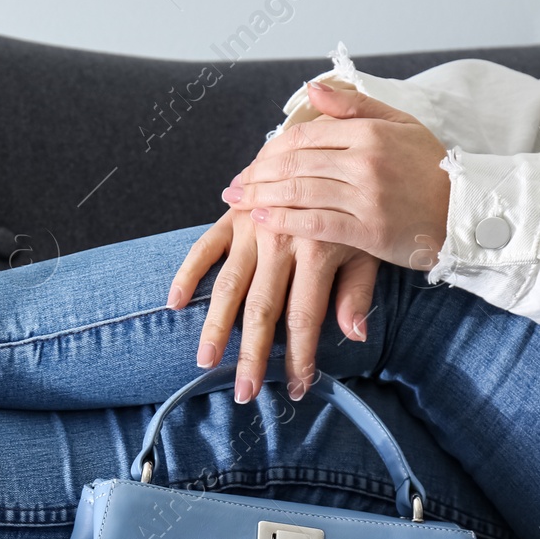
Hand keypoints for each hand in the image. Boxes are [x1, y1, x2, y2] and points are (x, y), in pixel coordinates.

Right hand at [170, 208, 377, 400]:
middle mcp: (281, 241)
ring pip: (228, 286)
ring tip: (205, 362)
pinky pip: (202, 248)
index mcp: (319, 249)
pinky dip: (186, 274)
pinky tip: (173, 303)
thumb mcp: (366, 245)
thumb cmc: (349, 204)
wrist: (324, 146)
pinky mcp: (229, 217)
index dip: (300, 356)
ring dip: (214, 327)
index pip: (304, 315)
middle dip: (252, 355)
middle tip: (243, 392)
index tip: (296, 388)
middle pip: (262, 309)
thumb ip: (357, 291)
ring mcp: (250, 228)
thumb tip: (354, 336)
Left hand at [222, 81, 450, 268]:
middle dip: (256, 175)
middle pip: (294, 163)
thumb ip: (354, 107)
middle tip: (233, 186)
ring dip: (260, 197)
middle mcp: (366, 161)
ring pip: (299, 192)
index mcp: (371, 132)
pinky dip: (283, 222)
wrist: (468, 211)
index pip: (304, 135)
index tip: (252, 163)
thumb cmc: (428, 169)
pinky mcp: (368, 231)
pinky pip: (315, 223)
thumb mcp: (400, 125)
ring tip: (237, 202)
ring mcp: (367, 196)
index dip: (270, 149)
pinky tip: (260, 221)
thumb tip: (312, 87)